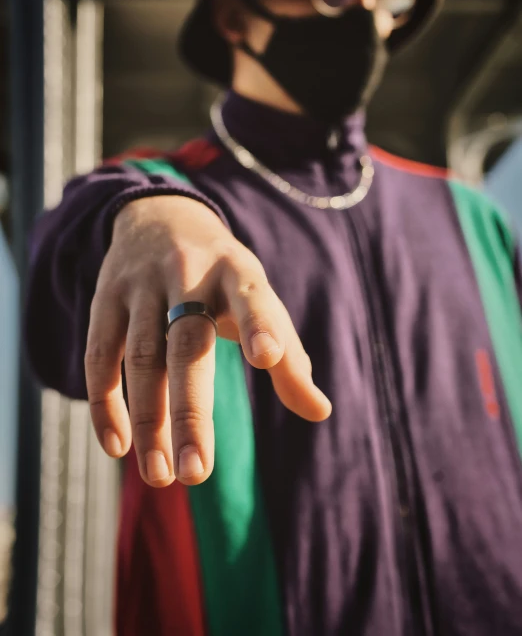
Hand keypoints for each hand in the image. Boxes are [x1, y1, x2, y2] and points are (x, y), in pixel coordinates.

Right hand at [85, 195, 330, 486]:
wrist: (160, 217)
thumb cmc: (224, 276)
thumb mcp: (259, 299)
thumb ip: (288, 356)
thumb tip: (320, 412)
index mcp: (237, 272)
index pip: (251, 298)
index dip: (259, 325)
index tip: (267, 358)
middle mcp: (188, 273)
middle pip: (186, 345)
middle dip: (190, 411)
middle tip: (196, 474)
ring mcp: (141, 285)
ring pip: (140, 357)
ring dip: (148, 419)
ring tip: (160, 475)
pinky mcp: (104, 299)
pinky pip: (98, 355)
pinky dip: (104, 402)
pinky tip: (117, 446)